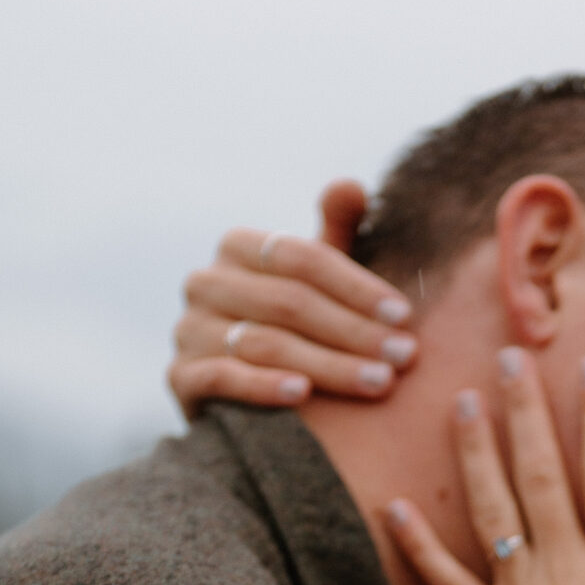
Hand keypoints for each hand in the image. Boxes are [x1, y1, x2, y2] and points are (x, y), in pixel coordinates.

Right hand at [169, 180, 417, 414]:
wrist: (241, 401)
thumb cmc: (292, 330)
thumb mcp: (313, 282)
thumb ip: (334, 234)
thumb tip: (350, 184)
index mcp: (238, 247)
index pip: (302, 259)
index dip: (356, 286)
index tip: (404, 316)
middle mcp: (205, 282)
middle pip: (288, 303)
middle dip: (354, 331)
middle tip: (405, 357)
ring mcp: (187, 329)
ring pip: (265, 343)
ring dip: (329, 365)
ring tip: (379, 382)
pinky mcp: (179, 377)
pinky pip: (223, 377)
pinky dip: (264, 386)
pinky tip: (304, 395)